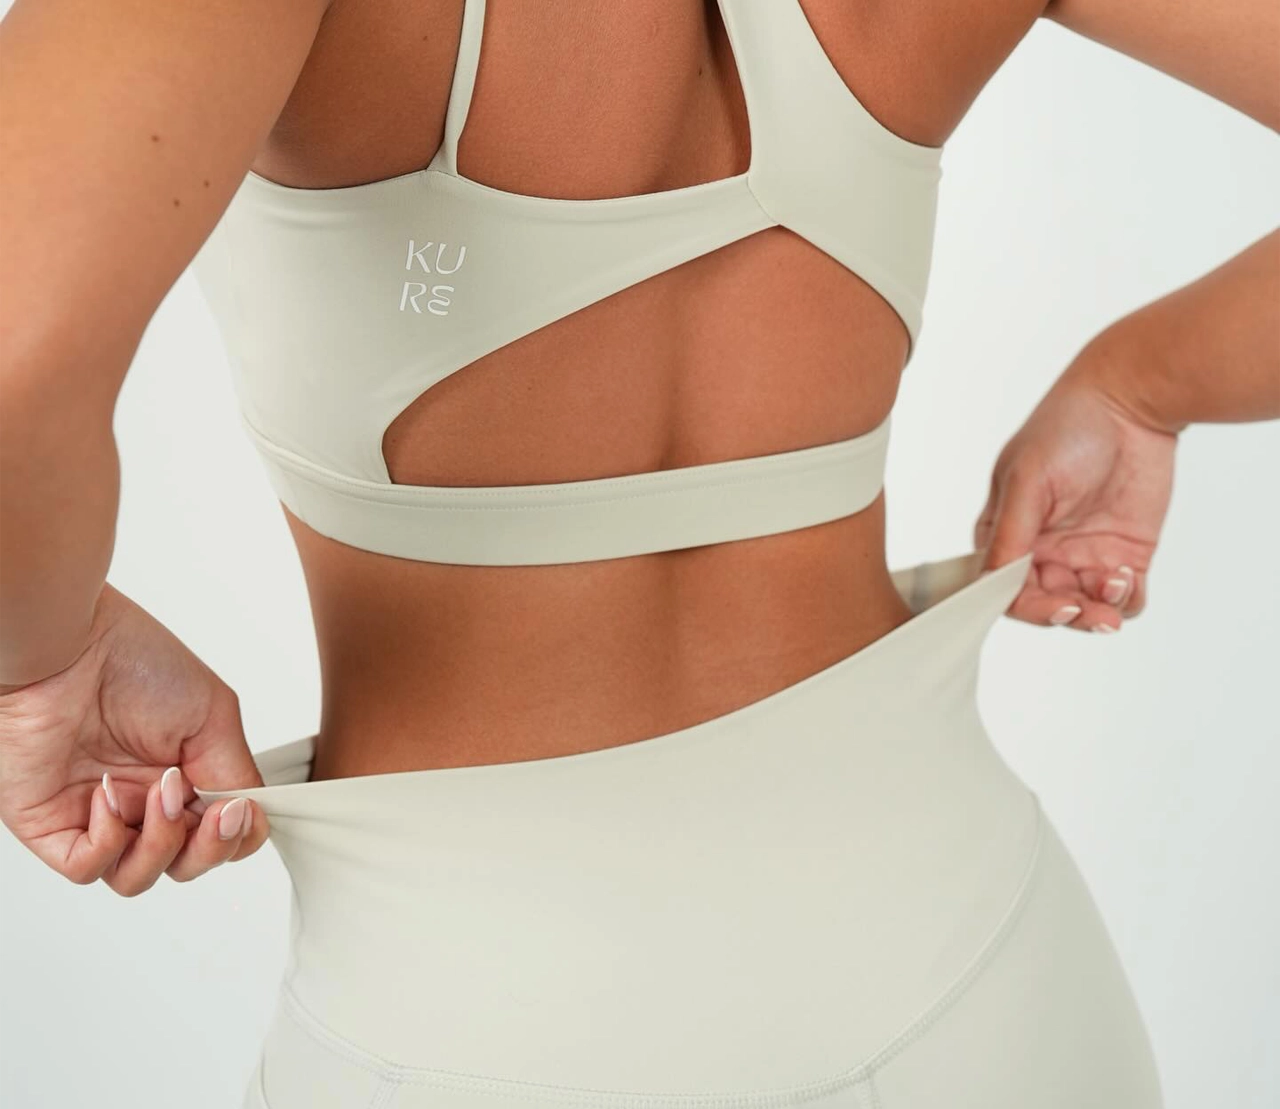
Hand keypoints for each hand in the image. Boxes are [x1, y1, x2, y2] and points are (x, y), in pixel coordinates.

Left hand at [0, 584, 268, 893]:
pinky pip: (87, 868)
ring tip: (159, 791)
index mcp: (183, 776)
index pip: (218, 836)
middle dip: (208, 847)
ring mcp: (98, 815)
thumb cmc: (134, 660)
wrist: (68, 647)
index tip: (241, 809)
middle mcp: (142, 800)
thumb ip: (237, 772)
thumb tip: (250, 818)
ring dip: (160, 842)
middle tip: (213, 810)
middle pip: (185, 865)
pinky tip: (109, 794)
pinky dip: (108, 842)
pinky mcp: (52, 825)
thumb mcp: (213, 714)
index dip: (236, 836)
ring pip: (138, 877)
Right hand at [974, 347, 1177, 632]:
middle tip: (1089, 612)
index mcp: (1005, 532)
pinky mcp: (1125, 554)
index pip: (1003, 588)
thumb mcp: (1027, 479)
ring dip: (1099, 611)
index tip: (1055, 606)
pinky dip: (1127, 601)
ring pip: (1086, 609)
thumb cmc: (1067, 427)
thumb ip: (1010, 535)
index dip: (1026, 606)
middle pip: (1046, 605)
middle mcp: (1041, 549)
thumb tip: (994, 584)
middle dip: (1068, 615)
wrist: (1132, 401)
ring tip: (1116, 584)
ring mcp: (1084, 554)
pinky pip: (1125, 598)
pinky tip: (1128, 577)